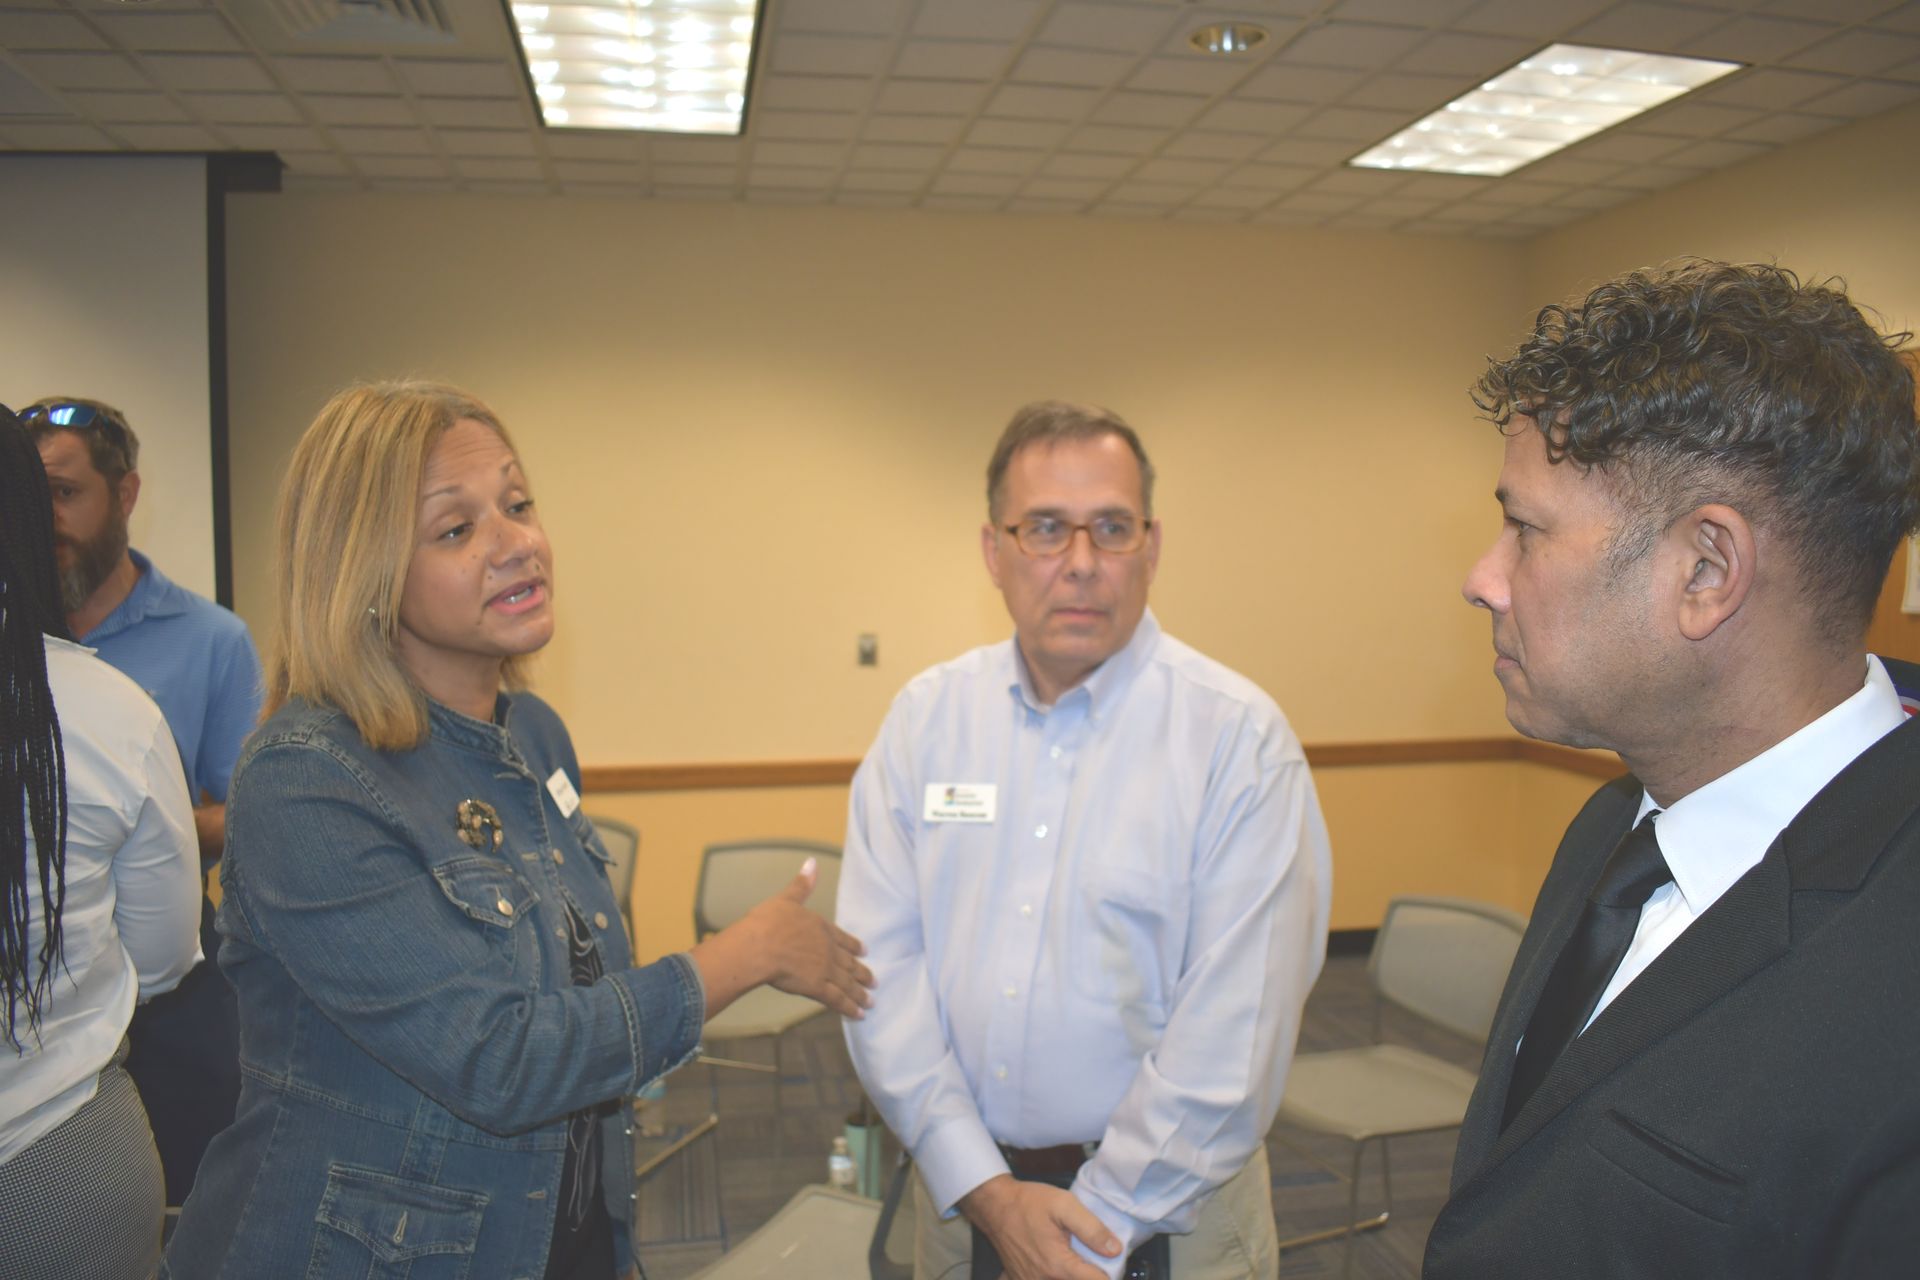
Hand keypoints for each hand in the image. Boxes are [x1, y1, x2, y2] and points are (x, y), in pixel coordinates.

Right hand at [688, 858, 874, 1020]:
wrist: (759, 946)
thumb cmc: (767, 922)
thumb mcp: (786, 898)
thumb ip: (802, 884)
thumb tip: (812, 862)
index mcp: (821, 927)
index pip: (842, 939)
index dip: (854, 946)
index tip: (865, 952)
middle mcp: (827, 949)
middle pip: (849, 963)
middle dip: (862, 973)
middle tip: (874, 981)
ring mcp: (825, 968)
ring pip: (847, 983)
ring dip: (860, 993)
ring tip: (871, 1001)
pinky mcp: (817, 987)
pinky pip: (838, 999)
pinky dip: (850, 1007)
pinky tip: (859, 1015)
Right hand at [961, 1175, 1119, 1279]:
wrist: (995, 1205)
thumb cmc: (1028, 1203)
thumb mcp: (1064, 1205)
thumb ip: (1092, 1229)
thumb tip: (1114, 1249)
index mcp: (1058, 1265)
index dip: (1110, 1273)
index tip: (1112, 1262)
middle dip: (1090, 1274)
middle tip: (1094, 1260)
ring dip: (1072, 1275)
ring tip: (1075, 1260)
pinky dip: (1052, 1276)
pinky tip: (1054, 1267)